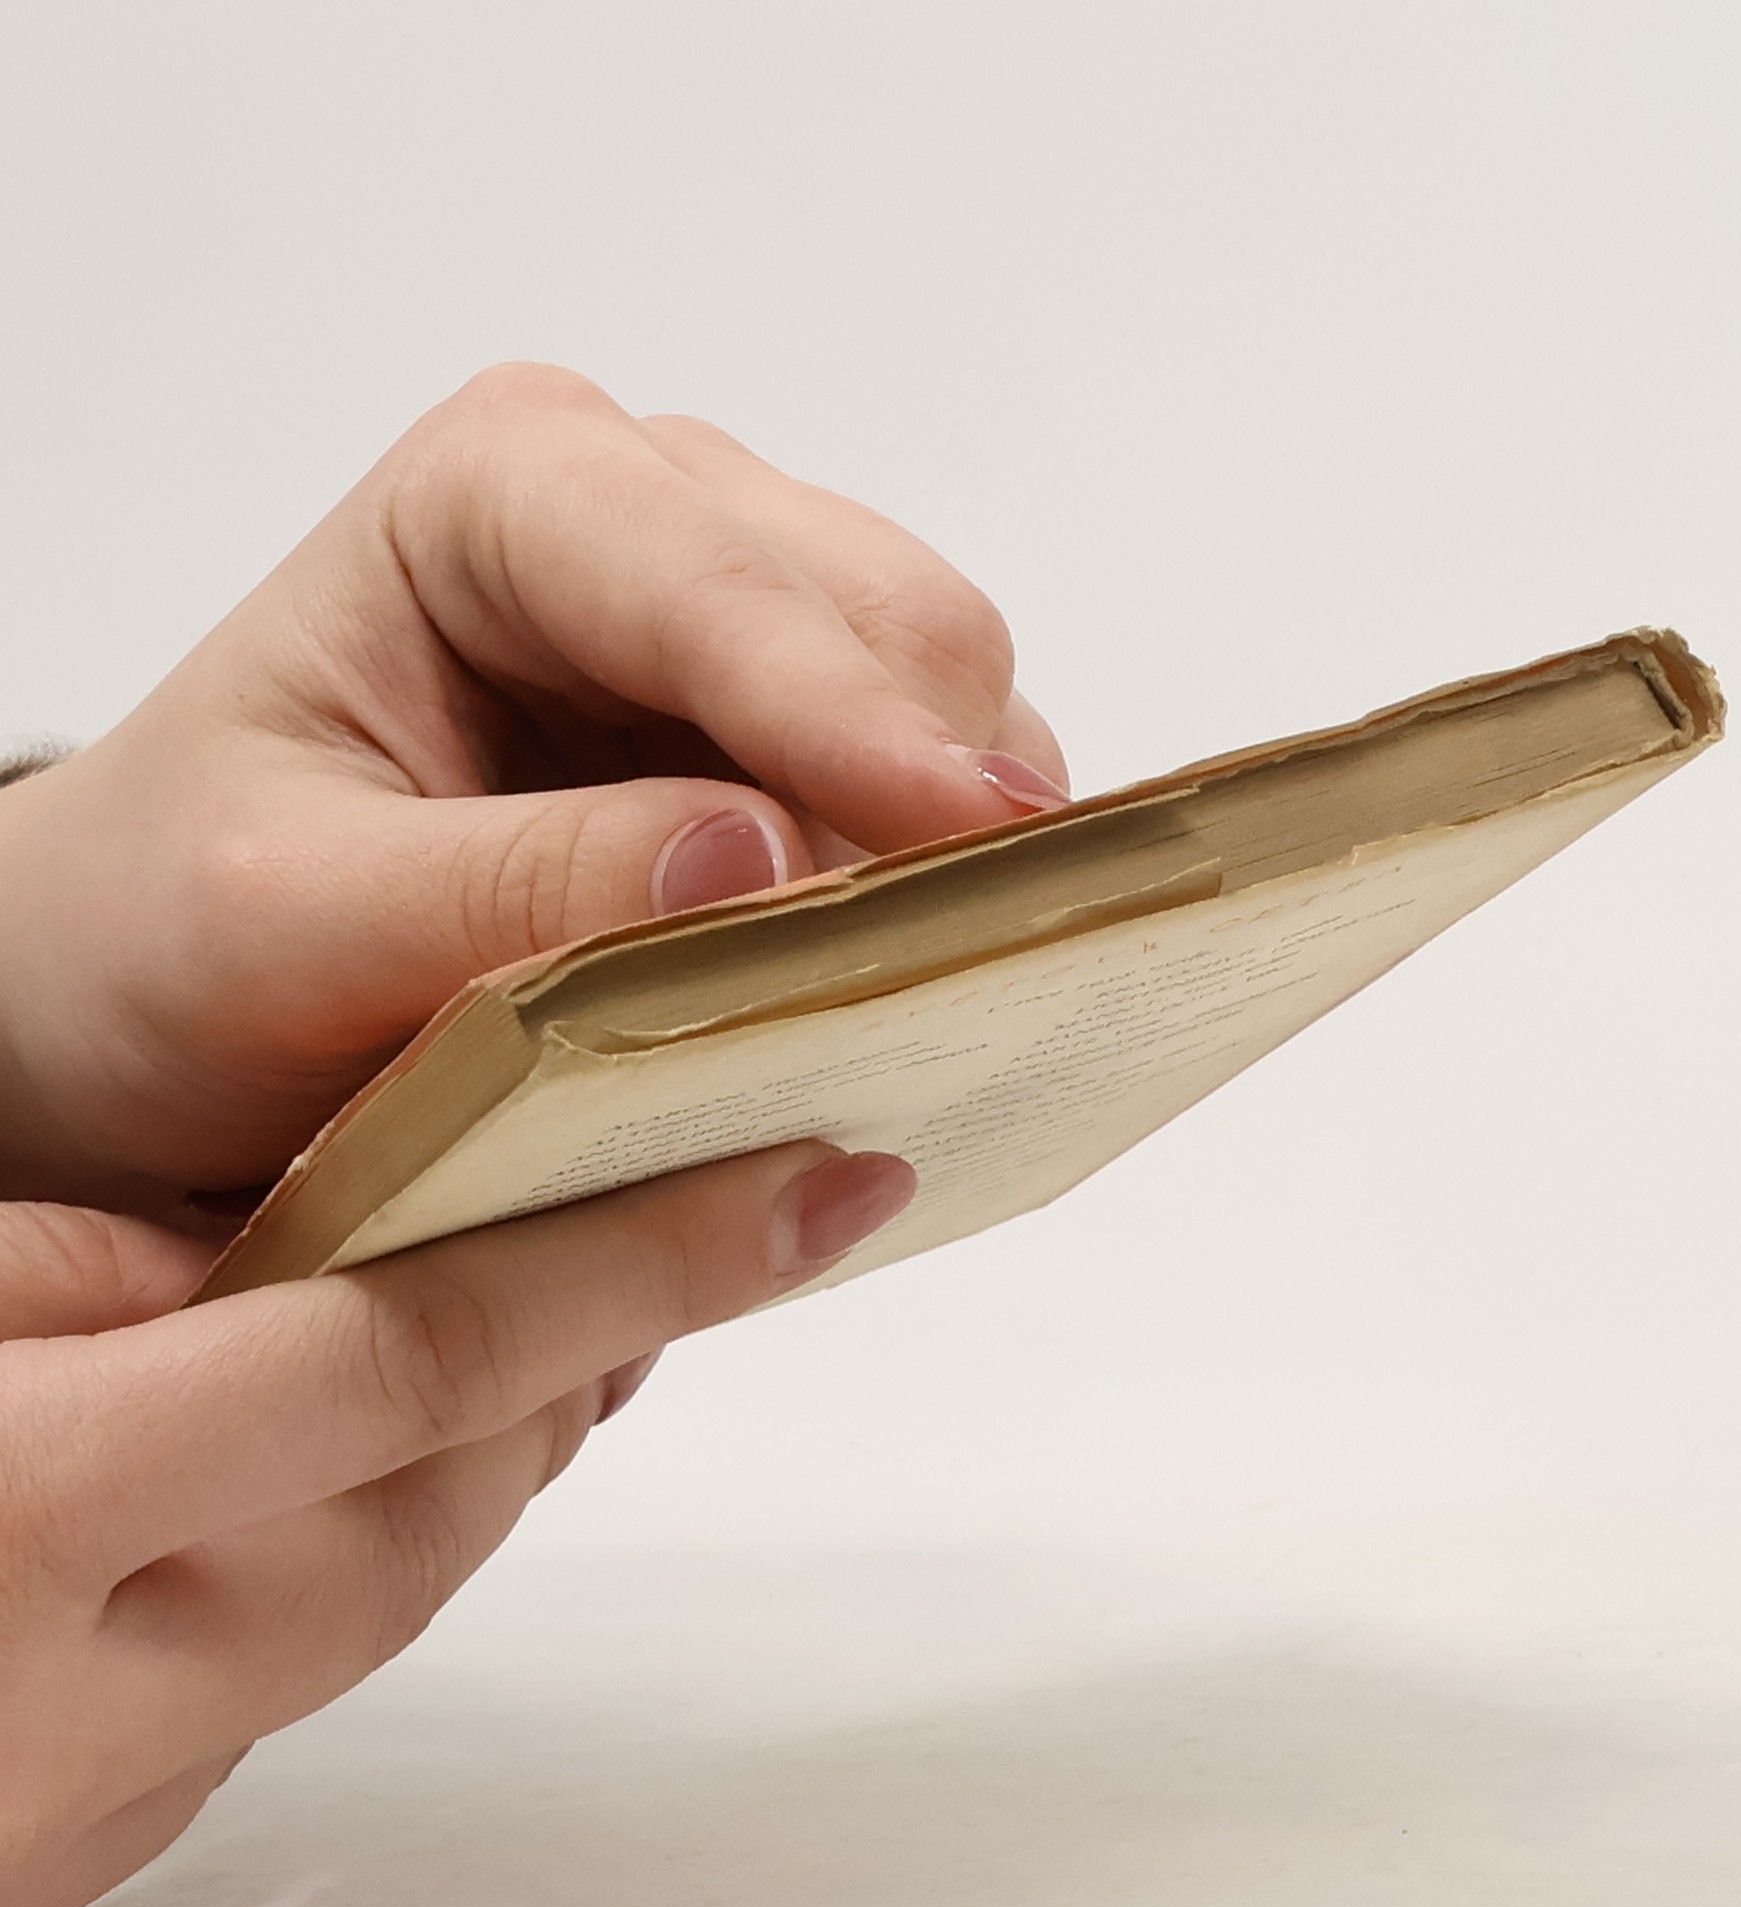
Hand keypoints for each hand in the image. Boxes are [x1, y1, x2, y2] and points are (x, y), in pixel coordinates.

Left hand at [0, 365, 1066, 1209]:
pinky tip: (884, 961)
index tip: (981, 843)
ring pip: (943, 692)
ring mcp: (731, 613)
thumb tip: (759, 862)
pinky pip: (927, 774)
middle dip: (932, 790)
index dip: (859, 721)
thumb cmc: (176, 930)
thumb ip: (516, 891)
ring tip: (905, 986)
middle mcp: (643, 513)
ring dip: (947, 842)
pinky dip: (935, 871)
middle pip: (891, 618)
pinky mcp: (782, 721)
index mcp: (503, 492)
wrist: (165, 974)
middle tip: (938, 972)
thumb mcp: (290, 922)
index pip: (724, 590)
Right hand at [0, 1140, 912, 1906]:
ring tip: (562, 1302)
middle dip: (591, 1338)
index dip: (647, 1251)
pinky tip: (375, 1445)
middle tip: (709, 1208)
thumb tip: (263, 1263)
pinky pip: (309, 1653)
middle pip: (446, 1475)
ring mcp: (104, 1792)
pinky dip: (378, 1532)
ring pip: (404, 1573)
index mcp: (23, 1506)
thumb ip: (76, 1280)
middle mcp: (93, 1683)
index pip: (423, 1344)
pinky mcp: (95, 1844)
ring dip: (498, 1430)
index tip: (823, 1186)